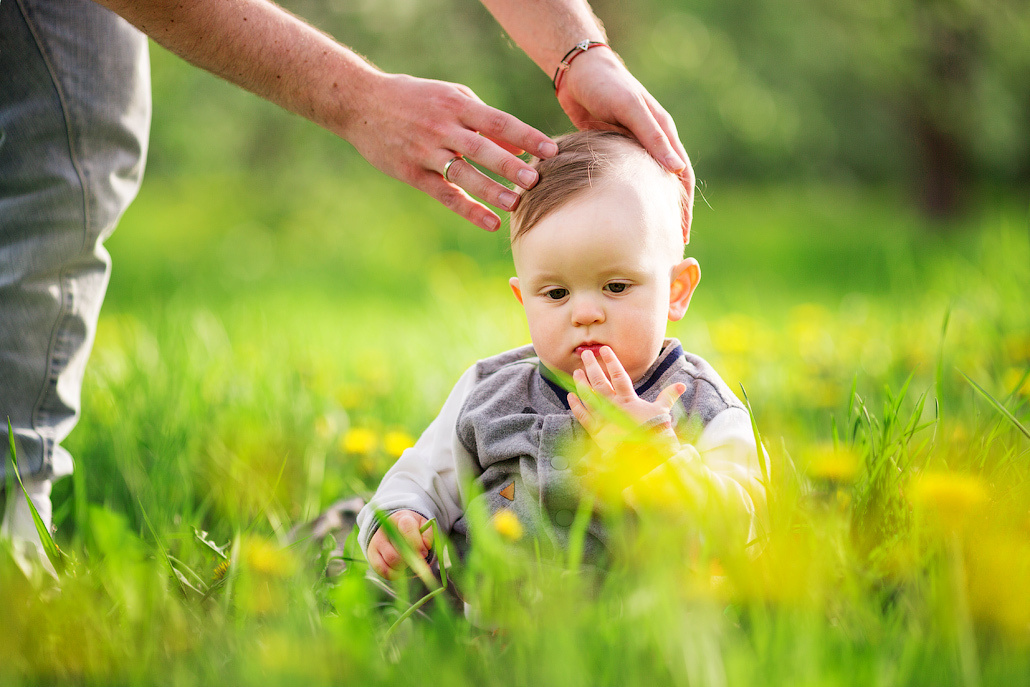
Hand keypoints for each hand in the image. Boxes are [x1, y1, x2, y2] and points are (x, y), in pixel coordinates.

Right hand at [343, 73, 557, 231]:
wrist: (360, 103)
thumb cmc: (415, 98)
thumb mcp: (451, 97)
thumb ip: (484, 119)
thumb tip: (520, 147)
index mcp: (456, 104)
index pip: (498, 121)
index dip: (526, 136)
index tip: (551, 149)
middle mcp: (442, 127)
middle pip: (482, 148)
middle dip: (510, 166)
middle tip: (535, 180)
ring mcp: (425, 151)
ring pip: (463, 173)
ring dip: (491, 191)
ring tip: (516, 204)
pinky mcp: (412, 173)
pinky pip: (445, 194)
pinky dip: (468, 209)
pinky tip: (490, 222)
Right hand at [366, 509, 433, 578]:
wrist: (393, 529)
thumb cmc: (412, 529)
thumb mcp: (423, 526)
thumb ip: (427, 535)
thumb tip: (425, 547)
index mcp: (400, 519)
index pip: (407, 529)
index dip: (417, 544)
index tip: (423, 553)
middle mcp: (385, 530)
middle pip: (399, 549)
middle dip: (411, 559)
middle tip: (417, 561)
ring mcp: (376, 543)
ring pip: (390, 561)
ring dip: (403, 567)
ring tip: (408, 564)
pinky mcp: (372, 556)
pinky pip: (383, 570)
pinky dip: (394, 574)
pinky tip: (400, 570)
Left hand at [557, 48, 694, 240]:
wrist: (579, 71)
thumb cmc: (608, 86)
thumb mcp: (631, 109)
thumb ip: (652, 137)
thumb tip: (677, 169)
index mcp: (663, 135)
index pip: (682, 179)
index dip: (683, 208)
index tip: (680, 236)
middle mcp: (651, 144)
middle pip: (665, 188)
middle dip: (667, 216)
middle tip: (665, 247)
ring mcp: (632, 149)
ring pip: (644, 187)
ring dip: (646, 210)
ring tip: (641, 238)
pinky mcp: (612, 151)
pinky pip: (622, 180)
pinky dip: (623, 199)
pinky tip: (614, 217)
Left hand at [568, 346, 684, 453]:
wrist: (647, 459)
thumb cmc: (655, 434)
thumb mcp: (662, 413)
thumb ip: (668, 397)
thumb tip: (681, 385)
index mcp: (630, 401)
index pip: (619, 376)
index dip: (611, 362)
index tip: (604, 349)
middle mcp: (614, 407)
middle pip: (600, 383)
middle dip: (592, 367)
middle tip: (585, 354)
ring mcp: (604, 419)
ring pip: (588, 397)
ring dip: (581, 383)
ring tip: (577, 371)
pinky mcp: (597, 432)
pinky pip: (583, 416)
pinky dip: (576, 406)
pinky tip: (570, 396)